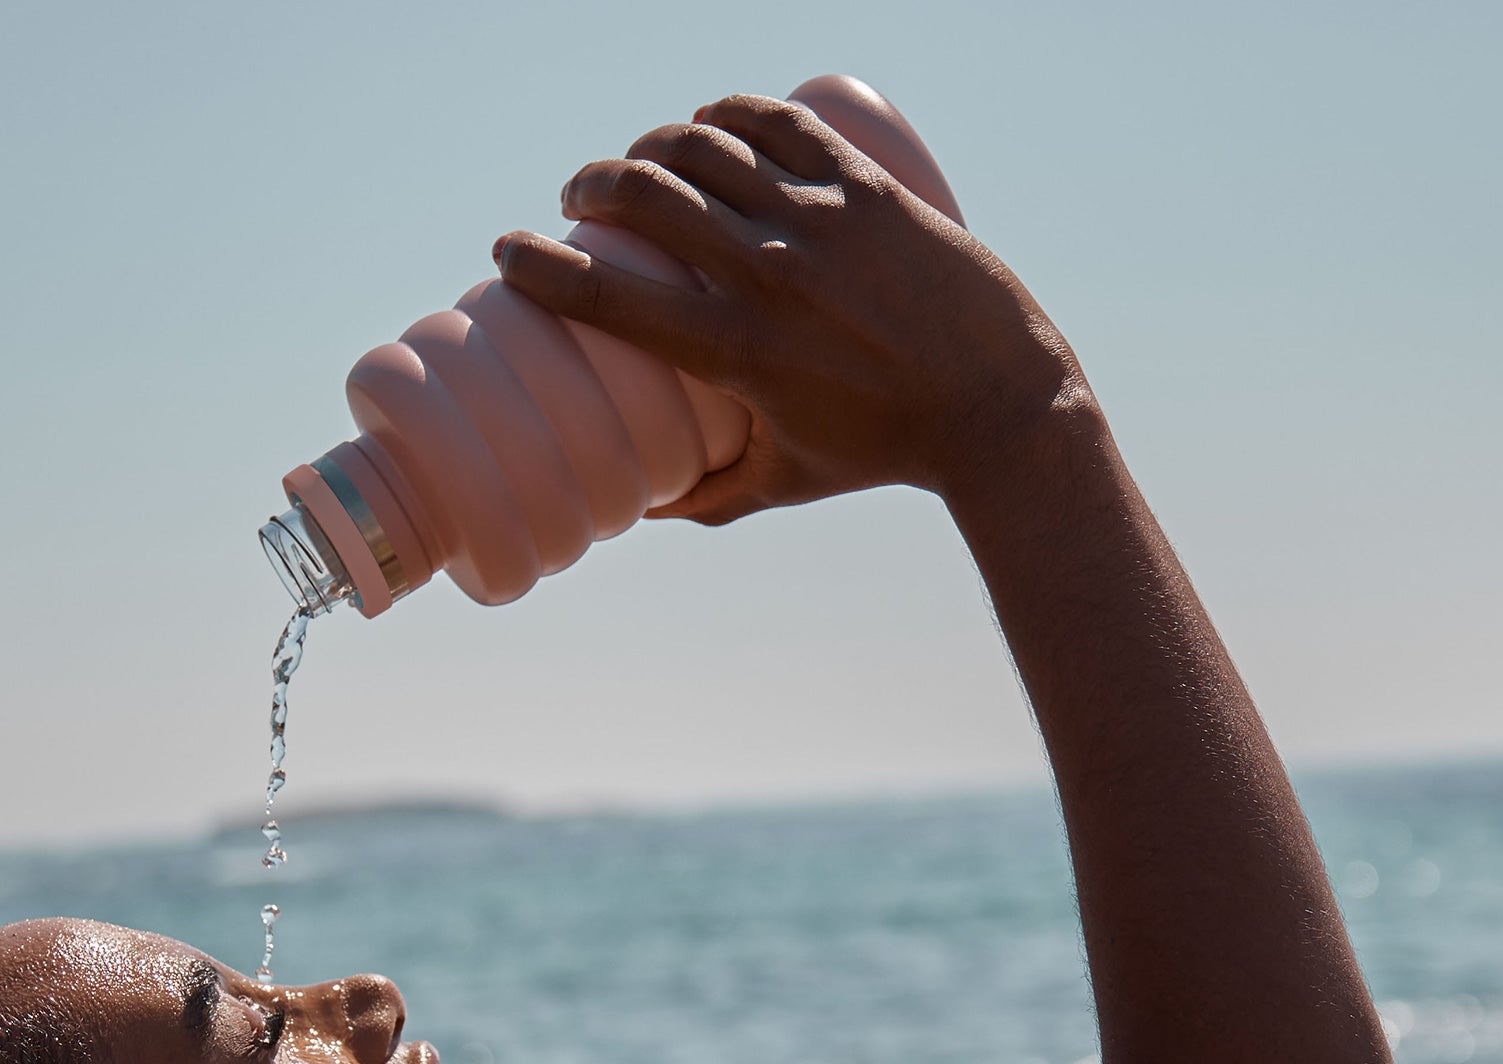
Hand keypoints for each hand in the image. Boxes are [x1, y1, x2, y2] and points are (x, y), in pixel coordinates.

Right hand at [494, 94, 1091, 523]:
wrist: (994, 402)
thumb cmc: (883, 451)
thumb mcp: (784, 482)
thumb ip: (709, 499)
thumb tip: (642, 511)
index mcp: (734, 352)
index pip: (608, 295)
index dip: (540, 267)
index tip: (508, 253)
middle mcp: (768, 274)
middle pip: (646, 196)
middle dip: (592, 186)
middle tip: (579, 200)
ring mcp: (818, 220)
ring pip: (705, 146)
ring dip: (652, 144)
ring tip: (637, 161)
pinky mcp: (864, 187)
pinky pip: (778, 124)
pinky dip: (729, 113)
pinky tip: (706, 121)